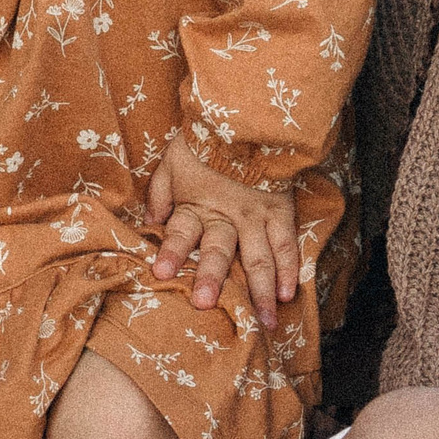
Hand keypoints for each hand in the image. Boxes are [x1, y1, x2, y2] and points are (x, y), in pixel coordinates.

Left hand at [145, 142, 300, 328]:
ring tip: (263, 321)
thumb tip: (150, 221)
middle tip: (205, 304)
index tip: (160, 273)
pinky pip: (286, 244)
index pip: (179, 232)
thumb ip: (160, 193)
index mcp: (195, 204)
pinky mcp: (280, 212)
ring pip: (258, 257)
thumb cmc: (204, 142)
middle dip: (210, 277)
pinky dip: (288, 270)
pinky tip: (288, 294)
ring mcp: (255, 216)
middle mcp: (225, 215)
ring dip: (260, 291)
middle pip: (217, 250)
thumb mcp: (171, 162)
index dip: (171, 252)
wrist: (245, 117)